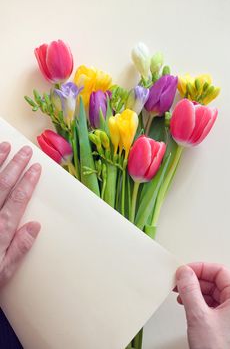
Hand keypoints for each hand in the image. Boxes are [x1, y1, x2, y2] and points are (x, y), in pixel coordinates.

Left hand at [0, 142, 40, 287]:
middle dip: (16, 165)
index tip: (36, 168)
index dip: (28, 181)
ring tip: (4, 147)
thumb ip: (19, 248)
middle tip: (26, 151)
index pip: (18, 198)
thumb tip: (35, 226)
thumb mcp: (3, 271)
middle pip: (3, 184)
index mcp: (0, 229)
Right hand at [175, 262, 229, 348]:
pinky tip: (187, 304)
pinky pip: (211, 304)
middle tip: (180, 281)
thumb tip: (184, 272)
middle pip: (215, 280)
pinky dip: (197, 301)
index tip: (185, 270)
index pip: (219, 271)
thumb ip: (189, 290)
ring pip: (212, 292)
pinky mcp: (225, 322)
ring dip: (194, 291)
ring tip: (181, 294)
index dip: (200, 268)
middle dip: (195, 280)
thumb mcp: (199, 316)